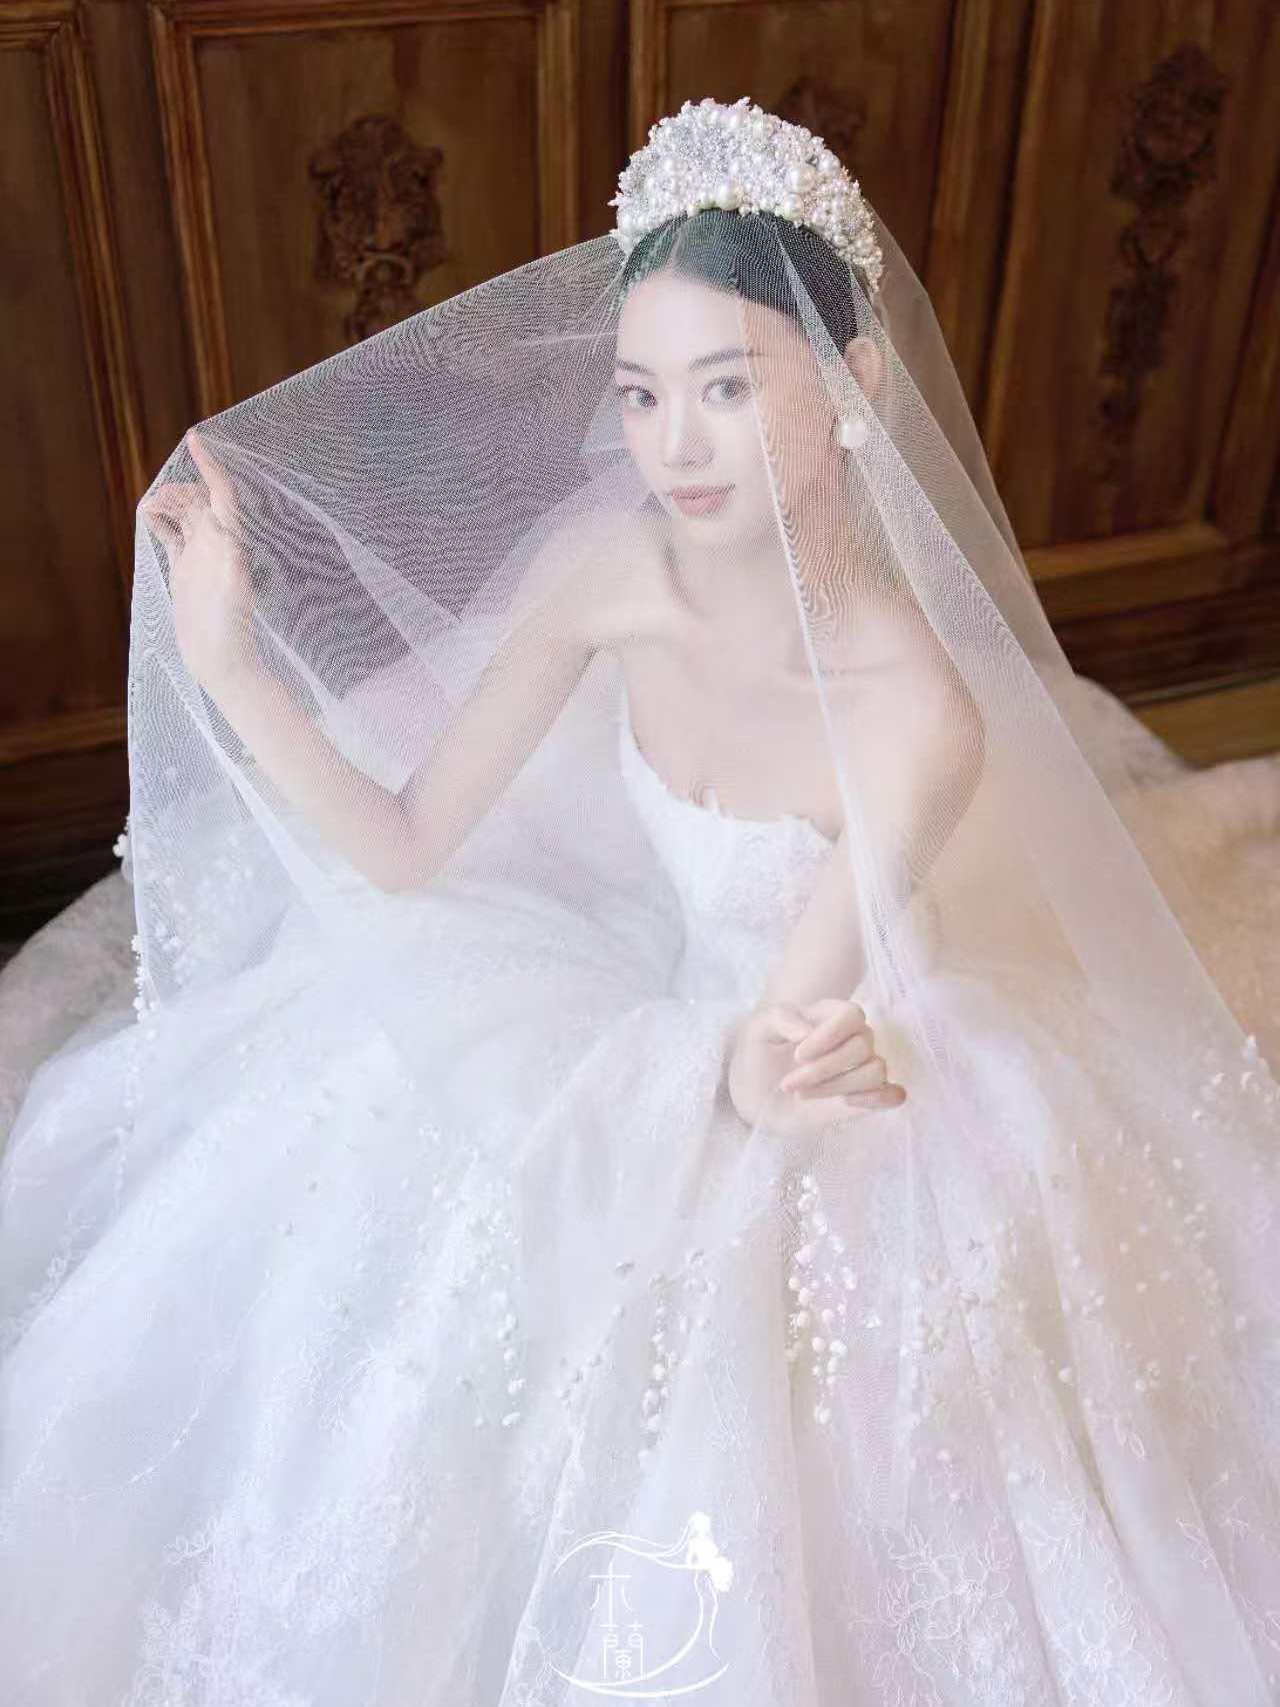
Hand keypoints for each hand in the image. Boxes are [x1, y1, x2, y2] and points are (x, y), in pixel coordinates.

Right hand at [139, 428, 257, 690]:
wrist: (222, 662)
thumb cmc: (232, 632)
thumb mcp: (232, 594)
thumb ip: (228, 561)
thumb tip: (221, 528)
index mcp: (232, 542)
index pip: (222, 492)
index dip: (209, 464)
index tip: (193, 438)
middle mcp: (219, 545)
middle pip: (200, 499)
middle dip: (180, 489)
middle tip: (160, 502)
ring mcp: (201, 557)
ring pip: (185, 514)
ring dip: (168, 503)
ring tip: (152, 510)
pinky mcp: (186, 572)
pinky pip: (172, 536)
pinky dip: (161, 522)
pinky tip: (150, 520)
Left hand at [727, 997, 906, 1137]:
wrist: (756, 1094)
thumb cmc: (761, 1055)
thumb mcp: (759, 1029)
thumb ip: (781, 1017)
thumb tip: (808, 1031)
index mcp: (832, 1015)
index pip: (852, 1015)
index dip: (830, 1035)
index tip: (797, 1054)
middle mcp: (853, 1039)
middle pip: (862, 1046)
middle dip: (823, 1069)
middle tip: (788, 1084)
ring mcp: (862, 1068)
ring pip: (875, 1071)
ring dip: (838, 1087)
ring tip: (803, 1094)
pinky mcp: (867, 1097)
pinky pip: (893, 1094)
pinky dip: (878, 1098)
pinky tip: (847, 1103)